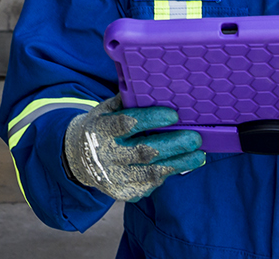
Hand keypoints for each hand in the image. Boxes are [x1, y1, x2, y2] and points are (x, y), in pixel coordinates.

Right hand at [62, 96, 205, 201]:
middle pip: (144, 152)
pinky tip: (181, 164)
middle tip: (195, 137)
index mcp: (101, 130)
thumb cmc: (101, 128)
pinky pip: (150, 185)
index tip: (174, 115)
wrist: (79, 159)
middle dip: (173, 145)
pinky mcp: (123, 193)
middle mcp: (106, 155)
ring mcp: (114, 177)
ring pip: (152, 173)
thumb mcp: (105, 110)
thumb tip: (153, 85)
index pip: (127, 124)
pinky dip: (167, 174)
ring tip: (198, 155)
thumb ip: (126, 101)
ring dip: (179, 163)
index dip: (151, 119)